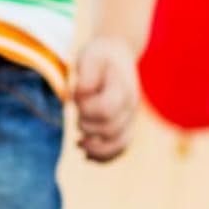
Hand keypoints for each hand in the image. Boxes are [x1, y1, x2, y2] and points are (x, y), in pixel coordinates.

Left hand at [71, 36, 139, 161]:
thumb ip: (85, 76)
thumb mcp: (90, 56)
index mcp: (123, 88)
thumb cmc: (101, 55)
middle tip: (77, 112)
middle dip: (87, 125)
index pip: (106, 109)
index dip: (87, 108)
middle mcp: (131, 106)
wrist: (119, 53)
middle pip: (110, 129)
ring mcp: (130, 117)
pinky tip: (87, 154)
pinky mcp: (126, 125)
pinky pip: (120, 148)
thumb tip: (79, 98)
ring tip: (79, 143)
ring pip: (119, 144)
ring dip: (96, 148)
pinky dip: (104, 156)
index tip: (77, 98)